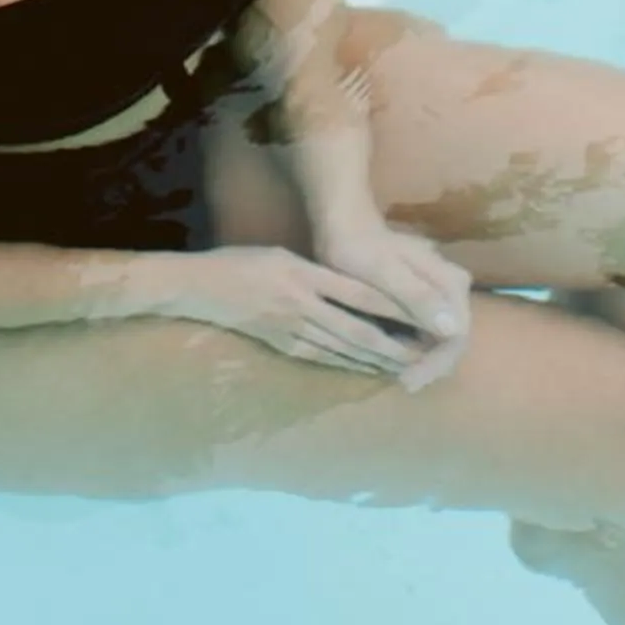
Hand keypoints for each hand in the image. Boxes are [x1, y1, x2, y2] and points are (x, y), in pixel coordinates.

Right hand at [169, 245, 461, 381]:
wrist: (200, 288)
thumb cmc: (243, 262)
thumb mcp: (283, 254)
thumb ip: (318, 270)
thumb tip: (357, 281)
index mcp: (304, 274)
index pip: (358, 292)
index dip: (392, 306)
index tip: (420, 313)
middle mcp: (301, 304)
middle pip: (356, 328)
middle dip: (393, 343)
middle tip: (424, 352)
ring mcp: (291, 328)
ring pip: (342, 348)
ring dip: (376, 359)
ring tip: (405, 366)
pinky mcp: (282, 345)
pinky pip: (322, 358)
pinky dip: (348, 365)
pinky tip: (367, 369)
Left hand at [310, 216, 473, 391]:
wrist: (343, 221)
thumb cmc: (359, 246)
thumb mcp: (384, 272)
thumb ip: (418, 296)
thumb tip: (453, 328)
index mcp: (449, 282)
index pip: (458, 335)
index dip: (436, 363)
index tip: (408, 380)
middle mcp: (452, 286)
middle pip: (453, 338)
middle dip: (432, 365)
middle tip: (403, 383)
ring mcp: (439, 290)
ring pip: (442, 335)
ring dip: (424, 358)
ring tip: (399, 374)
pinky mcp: (424, 294)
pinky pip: (428, 327)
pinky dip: (415, 345)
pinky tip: (395, 356)